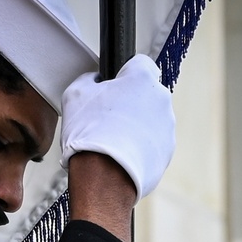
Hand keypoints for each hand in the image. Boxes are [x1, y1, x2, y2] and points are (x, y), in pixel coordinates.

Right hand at [60, 54, 174, 202]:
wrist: (104, 178)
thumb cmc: (89, 135)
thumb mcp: (75, 95)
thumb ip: (88, 80)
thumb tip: (93, 80)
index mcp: (141, 79)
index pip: (139, 63)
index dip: (123, 74)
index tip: (112, 87)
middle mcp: (161, 100)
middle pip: (145, 93)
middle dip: (129, 102)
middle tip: (106, 118)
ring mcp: (167, 127)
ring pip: (150, 119)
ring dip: (135, 125)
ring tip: (111, 140)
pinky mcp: (167, 151)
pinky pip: (152, 142)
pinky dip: (139, 146)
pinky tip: (120, 155)